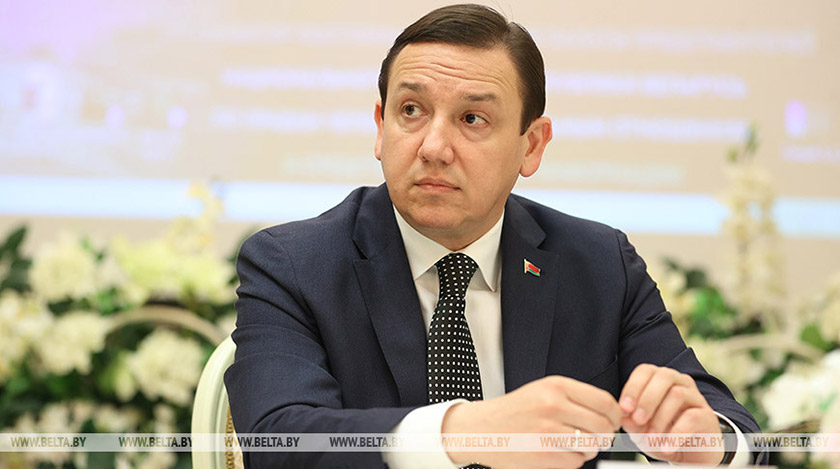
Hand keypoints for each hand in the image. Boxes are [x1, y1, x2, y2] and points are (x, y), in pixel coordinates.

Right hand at [441, 375, 622, 467]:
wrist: (482, 429)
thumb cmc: (515, 411)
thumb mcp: (542, 391)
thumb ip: (574, 398)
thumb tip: (611, 413)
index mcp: (555, 386)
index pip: (604, 401)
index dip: (615, 415)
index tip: (614, 421)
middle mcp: (553, 405)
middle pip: (603, 425)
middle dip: (605, 435)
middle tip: (598, 437)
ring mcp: (548, 431)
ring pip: (592, 445)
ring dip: (589, 449)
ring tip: (575, 445)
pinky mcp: (543, 454)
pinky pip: (576, 461)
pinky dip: (573, 460)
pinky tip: (559, 453)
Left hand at [619, 364, 723, 464]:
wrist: (691, 454)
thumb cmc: (663, 435)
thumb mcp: (642, 430)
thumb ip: (632, 423)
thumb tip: (625, 418)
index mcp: (659, 380)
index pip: (645, 370)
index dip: (633, 387)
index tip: (624, 408)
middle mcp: (679, 382)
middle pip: (664, 376)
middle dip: (647, 399)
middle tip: (638, 420)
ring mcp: (696, 397)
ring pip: (677, 394)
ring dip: (660, 419)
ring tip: (652, 439)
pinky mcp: (707, 415)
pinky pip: (692, 417)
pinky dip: (676, 434)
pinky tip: (666, 448)